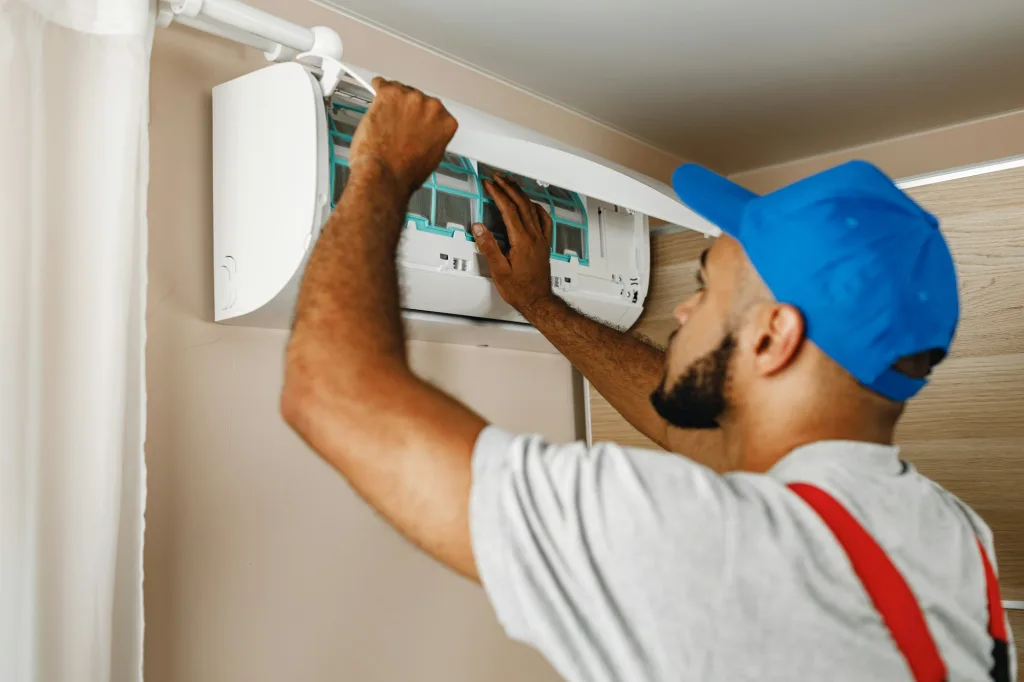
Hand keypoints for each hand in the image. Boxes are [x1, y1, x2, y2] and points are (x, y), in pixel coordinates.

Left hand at [348, 77, 458, 194]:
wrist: (383, 176)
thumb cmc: (404, 174)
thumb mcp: (431, 158)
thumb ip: (431, 137)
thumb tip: (423, 133)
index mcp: (446, 122)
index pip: (436, 112)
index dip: (423, 118)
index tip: (416, 123)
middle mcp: (432, 107)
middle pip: (418, 99)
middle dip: (408, 110)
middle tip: (397, 125)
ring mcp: (410, 98)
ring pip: (400, 92)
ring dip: (393, 103)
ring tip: (385, 121)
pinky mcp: (388, 94)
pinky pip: (381, 84)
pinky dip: (377, 90)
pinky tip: (375, 99)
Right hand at [472, 175, 554, 316]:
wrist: (538, 301)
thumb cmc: (520, 289)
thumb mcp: (498, 271)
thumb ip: (489, 247)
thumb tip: (479, 228)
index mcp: (522, 241)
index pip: (509, 210)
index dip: (498, 194)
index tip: (489, 184)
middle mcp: (534, 237)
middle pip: (522, 204)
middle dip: (509, 188)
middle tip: (498, 178)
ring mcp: (541, 240)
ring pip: (532, 209)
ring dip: (521, 194)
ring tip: (511, 185)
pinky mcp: (544, 244)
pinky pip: (544, 220)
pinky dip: (536, 208)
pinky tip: (532, 205)